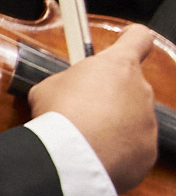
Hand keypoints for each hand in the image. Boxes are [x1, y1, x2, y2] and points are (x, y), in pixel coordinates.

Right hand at [29, 23, 162, 193]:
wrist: (70, 158)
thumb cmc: (59, 116)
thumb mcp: (48, 86)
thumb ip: (68, 81)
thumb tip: (66, 90)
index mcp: (119, 66)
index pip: (139, 39)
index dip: (132, 37)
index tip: (126, 40)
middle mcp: (141, 90)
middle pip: (130, 86)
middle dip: (110, 96)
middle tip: (82, 110)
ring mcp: (148, 121)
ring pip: (133, 118)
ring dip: (113, 125)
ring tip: (85, 138)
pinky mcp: (148, 150)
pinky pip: (134, 147)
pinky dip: (117, 151)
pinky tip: (94, 155)